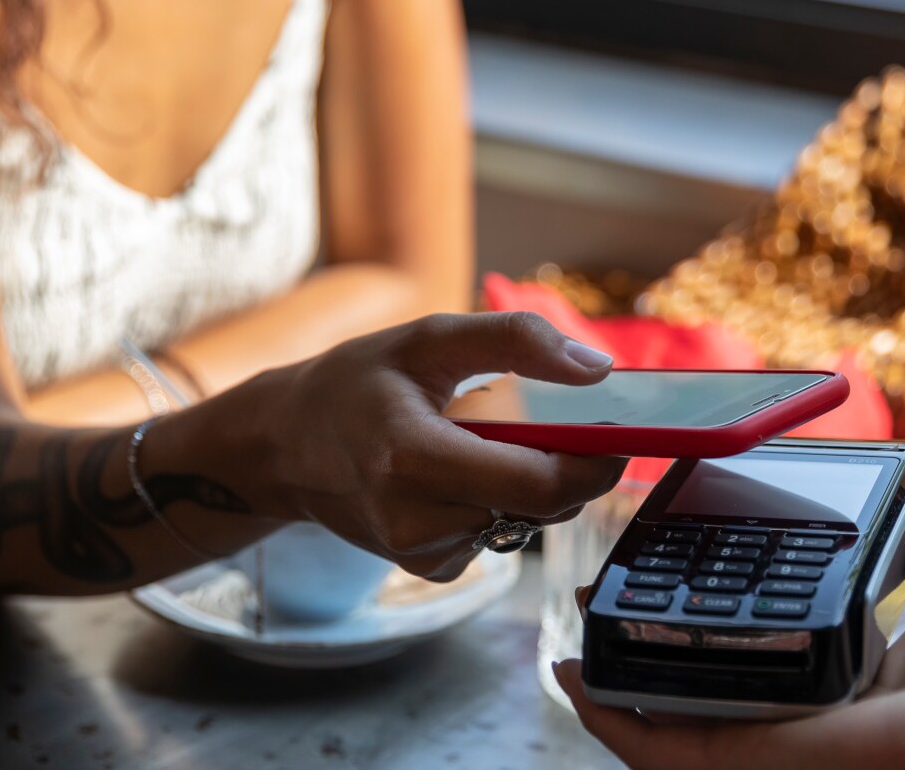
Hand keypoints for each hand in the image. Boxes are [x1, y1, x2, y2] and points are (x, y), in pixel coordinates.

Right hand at [217, 311, 627, 579]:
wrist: (285, 446)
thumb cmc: (355, 382)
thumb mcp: (428, 337)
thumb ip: (516, 340)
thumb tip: (598, 368)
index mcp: (411, 455)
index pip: (538, 483)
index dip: (595, 462)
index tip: (620, 431)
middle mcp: (414, 517)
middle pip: (541, 506)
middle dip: (567, 465)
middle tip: (560, 421)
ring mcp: (420, 552)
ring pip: (525, 521)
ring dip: (531, 482)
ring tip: (486, 439)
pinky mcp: (428, 567)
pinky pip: (499, 535)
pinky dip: (500, 502)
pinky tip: (462, 473)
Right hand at [555, 501, 904, 769]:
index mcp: (837, 695)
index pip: (757, 675)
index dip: (710, 643)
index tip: (675, 598)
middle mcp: (794, 730)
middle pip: (697, 703)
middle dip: (642, 668)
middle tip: (601, 623)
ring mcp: (761, 752)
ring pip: (663, 728)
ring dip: (612, 691)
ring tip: (572, 653)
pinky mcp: (742, 762)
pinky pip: (660, 747)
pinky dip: (614, 720)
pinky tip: (578, 682)